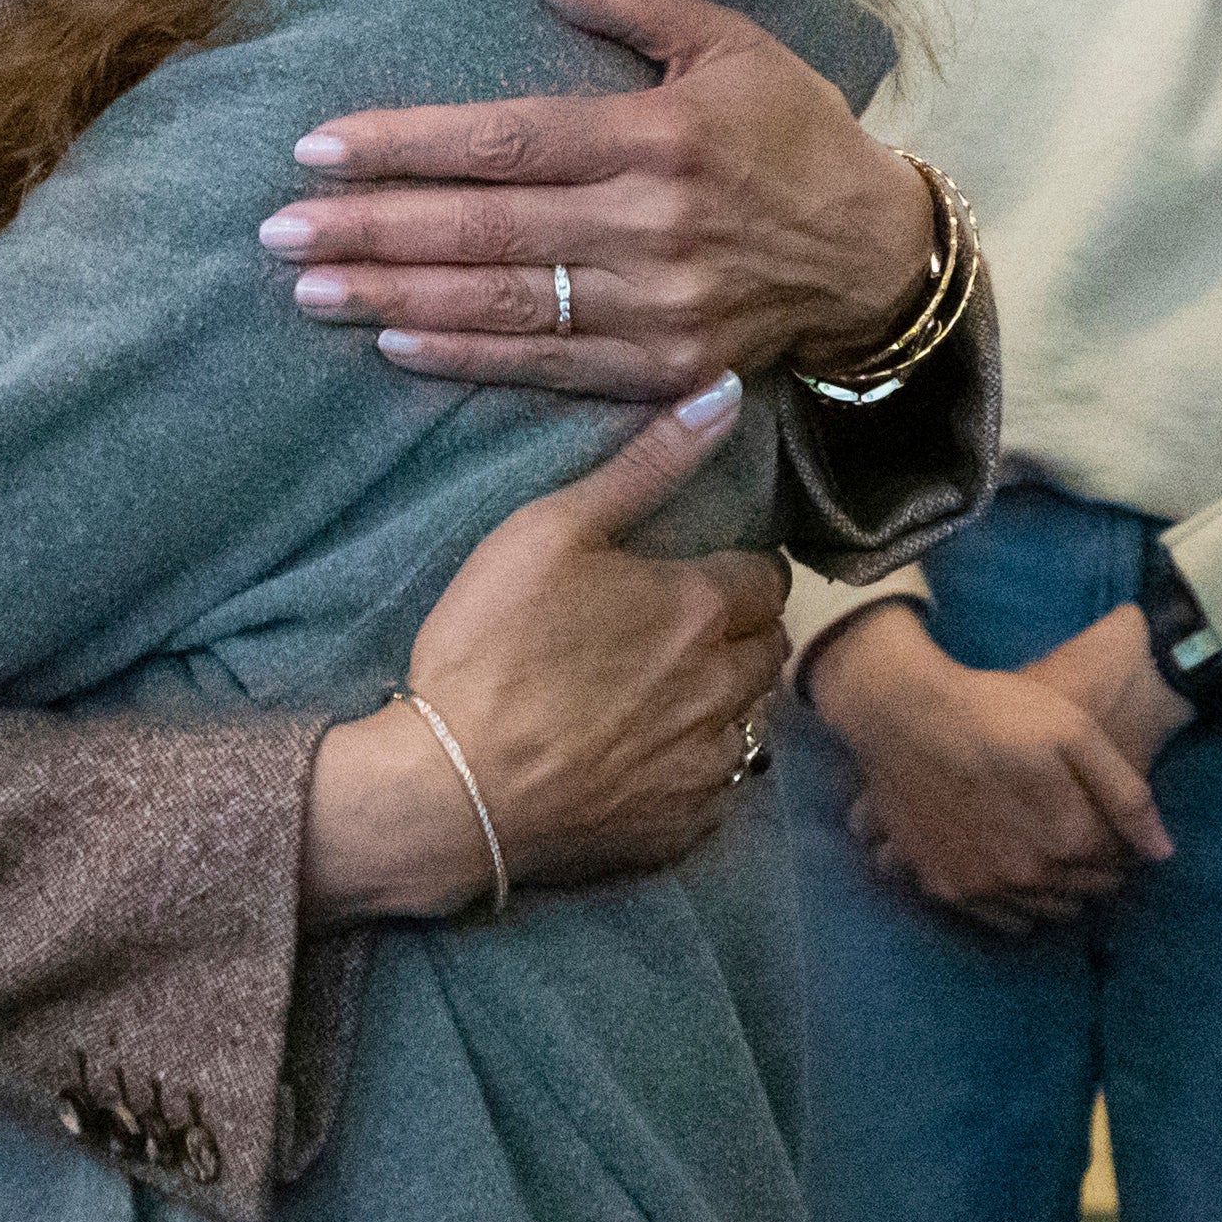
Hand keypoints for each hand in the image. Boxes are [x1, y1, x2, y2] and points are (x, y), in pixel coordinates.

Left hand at [269, 0, 942, 398]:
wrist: (876, 258)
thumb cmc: (797, 133)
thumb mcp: (734, 42)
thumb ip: (638, 2)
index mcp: (658, 138)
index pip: (505, 140)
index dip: (405, 145)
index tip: (317, 148)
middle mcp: (649, 225)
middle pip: (483, 229)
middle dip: (371, 230)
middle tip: (280, 231)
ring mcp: (654, 306)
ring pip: (501, 303)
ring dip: (396, 297)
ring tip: (313, 289)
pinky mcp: (661, 368)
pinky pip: (545, 365)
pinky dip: (466, 356)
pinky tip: (397, 342)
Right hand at [306, 385, 784, 922]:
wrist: (452, 788)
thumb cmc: (492, 645)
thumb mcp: (551, 529)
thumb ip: (646, 464)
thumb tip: (727, 393)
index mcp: (703, 608)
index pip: (766, 576)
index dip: (734, 570)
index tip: (697, 574)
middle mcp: (726, 686)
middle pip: (769, 646)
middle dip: (739, 632)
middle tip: (677, 630)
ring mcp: (707, 764)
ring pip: (752, 717)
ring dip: (724, 699)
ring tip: (662, 692)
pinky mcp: (683, 827)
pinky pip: (718, 787)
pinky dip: (695, 767)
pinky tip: (645, 756)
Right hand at [807, 600, 1170, 933]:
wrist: (903, 712)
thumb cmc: (996, 710)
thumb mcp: (1075, 732)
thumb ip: (1126, 794)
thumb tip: (1162, 854)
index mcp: (1066, 838)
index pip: (1116, 863)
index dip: (1119, 842)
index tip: (1110, 820)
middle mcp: (1026, 875)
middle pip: (1081, 891)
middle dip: (1092, 869)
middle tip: (1082, 834)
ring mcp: (980, 886)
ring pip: (1042, 909)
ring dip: (1056, 889)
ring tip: (1049, 849)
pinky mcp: (942, 886)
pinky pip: (996, 916)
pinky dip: (1014, 903)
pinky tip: (1012, 870)